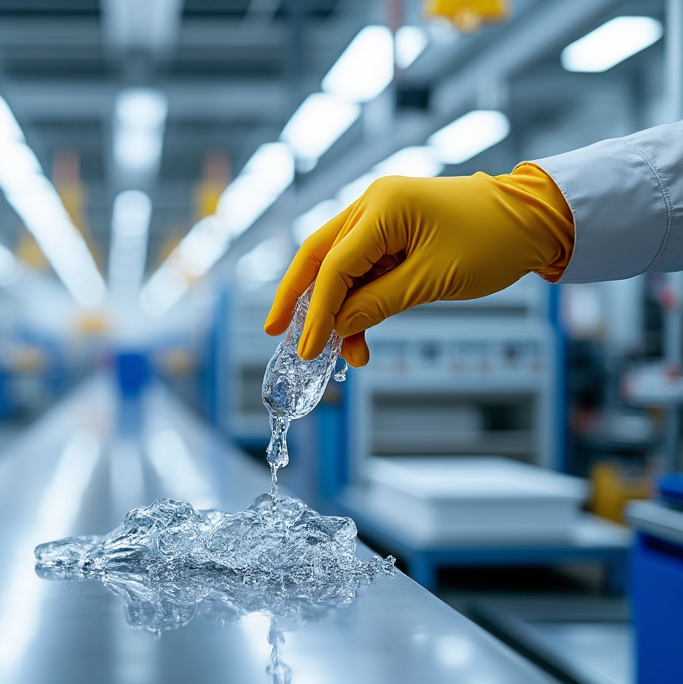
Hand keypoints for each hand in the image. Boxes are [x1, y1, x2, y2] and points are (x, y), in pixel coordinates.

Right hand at [264, 164, 573, 364]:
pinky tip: (359, 335)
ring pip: (339, 267)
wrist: (534, 219)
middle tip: (275, 332)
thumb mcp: (432, 280)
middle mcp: (372, 205)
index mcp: (382, 207)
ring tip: (343, 353)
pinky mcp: (393, 233)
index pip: (334, 266)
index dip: (317, 312)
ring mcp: (381, 217)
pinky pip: (363, 269)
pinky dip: (358, 301)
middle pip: (319, 256)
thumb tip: (336, 327)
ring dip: (337, 310)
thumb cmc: (492, 240)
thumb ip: (377, 304)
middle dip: (298, 298)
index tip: (308, 350)